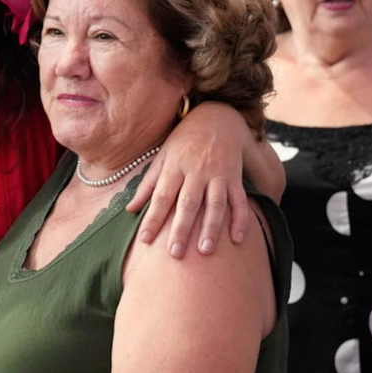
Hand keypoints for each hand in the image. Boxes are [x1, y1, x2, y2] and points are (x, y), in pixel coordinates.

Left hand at [127, 101, 252, 256]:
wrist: (216, 118)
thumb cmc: (183, 142)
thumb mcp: (162, 158)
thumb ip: (148, 184)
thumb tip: (130, 210)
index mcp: (175, 167)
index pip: (161, 197)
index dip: (152, 218)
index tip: (144, 240)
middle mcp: (196, 172)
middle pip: (188, 203)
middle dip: (181, 228)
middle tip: (175, 254)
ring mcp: (217, 175)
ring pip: (215, 204)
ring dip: (210, 228)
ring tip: (205, 251)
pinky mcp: (234, 177)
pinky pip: (239, 200)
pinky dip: (241, 219)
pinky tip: (237, 239)